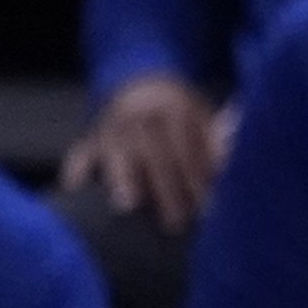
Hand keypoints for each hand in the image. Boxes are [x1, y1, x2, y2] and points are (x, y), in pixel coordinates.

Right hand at [65, 74, 226, 232]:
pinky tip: (75, 188)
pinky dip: (77, 168)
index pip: (189, 149)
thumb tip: (233, 163)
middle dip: (168, 191)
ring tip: (127, 207)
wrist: (141, 83)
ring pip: (118, 153)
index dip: (200, 179)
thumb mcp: (204, 116)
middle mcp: (142, 115)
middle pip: (156, 156)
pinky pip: (81, 151)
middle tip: (177, 224)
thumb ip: (220, 140)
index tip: (211, 209)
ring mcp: (114, 125)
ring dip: (122, 180)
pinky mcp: (91, 137)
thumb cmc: (182, 114)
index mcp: (176, 108)